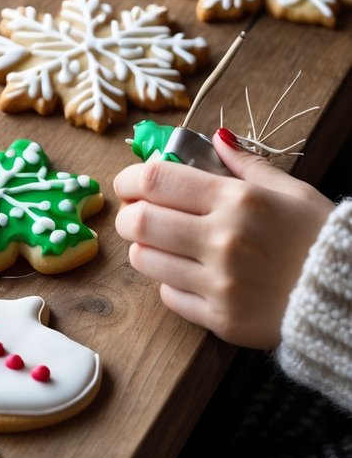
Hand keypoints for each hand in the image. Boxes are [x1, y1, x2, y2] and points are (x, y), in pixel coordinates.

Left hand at [113, 134, 333, 348]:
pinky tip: (187, 273)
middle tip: (136, 214)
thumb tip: (215, 137)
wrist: (350, 298)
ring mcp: (220, 284)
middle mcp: (223, 241)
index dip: (130, 178)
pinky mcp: (222, 320)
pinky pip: (169, 297)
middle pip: (139, 221)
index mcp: (237, 200)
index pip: (156, 180)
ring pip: (146, 260)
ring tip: (160, 243)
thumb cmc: (319, 238)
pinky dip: (169, 282)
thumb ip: (245, 164)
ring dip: (143, 248)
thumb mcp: (290, 191)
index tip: (129, 182)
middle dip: (128, 215)